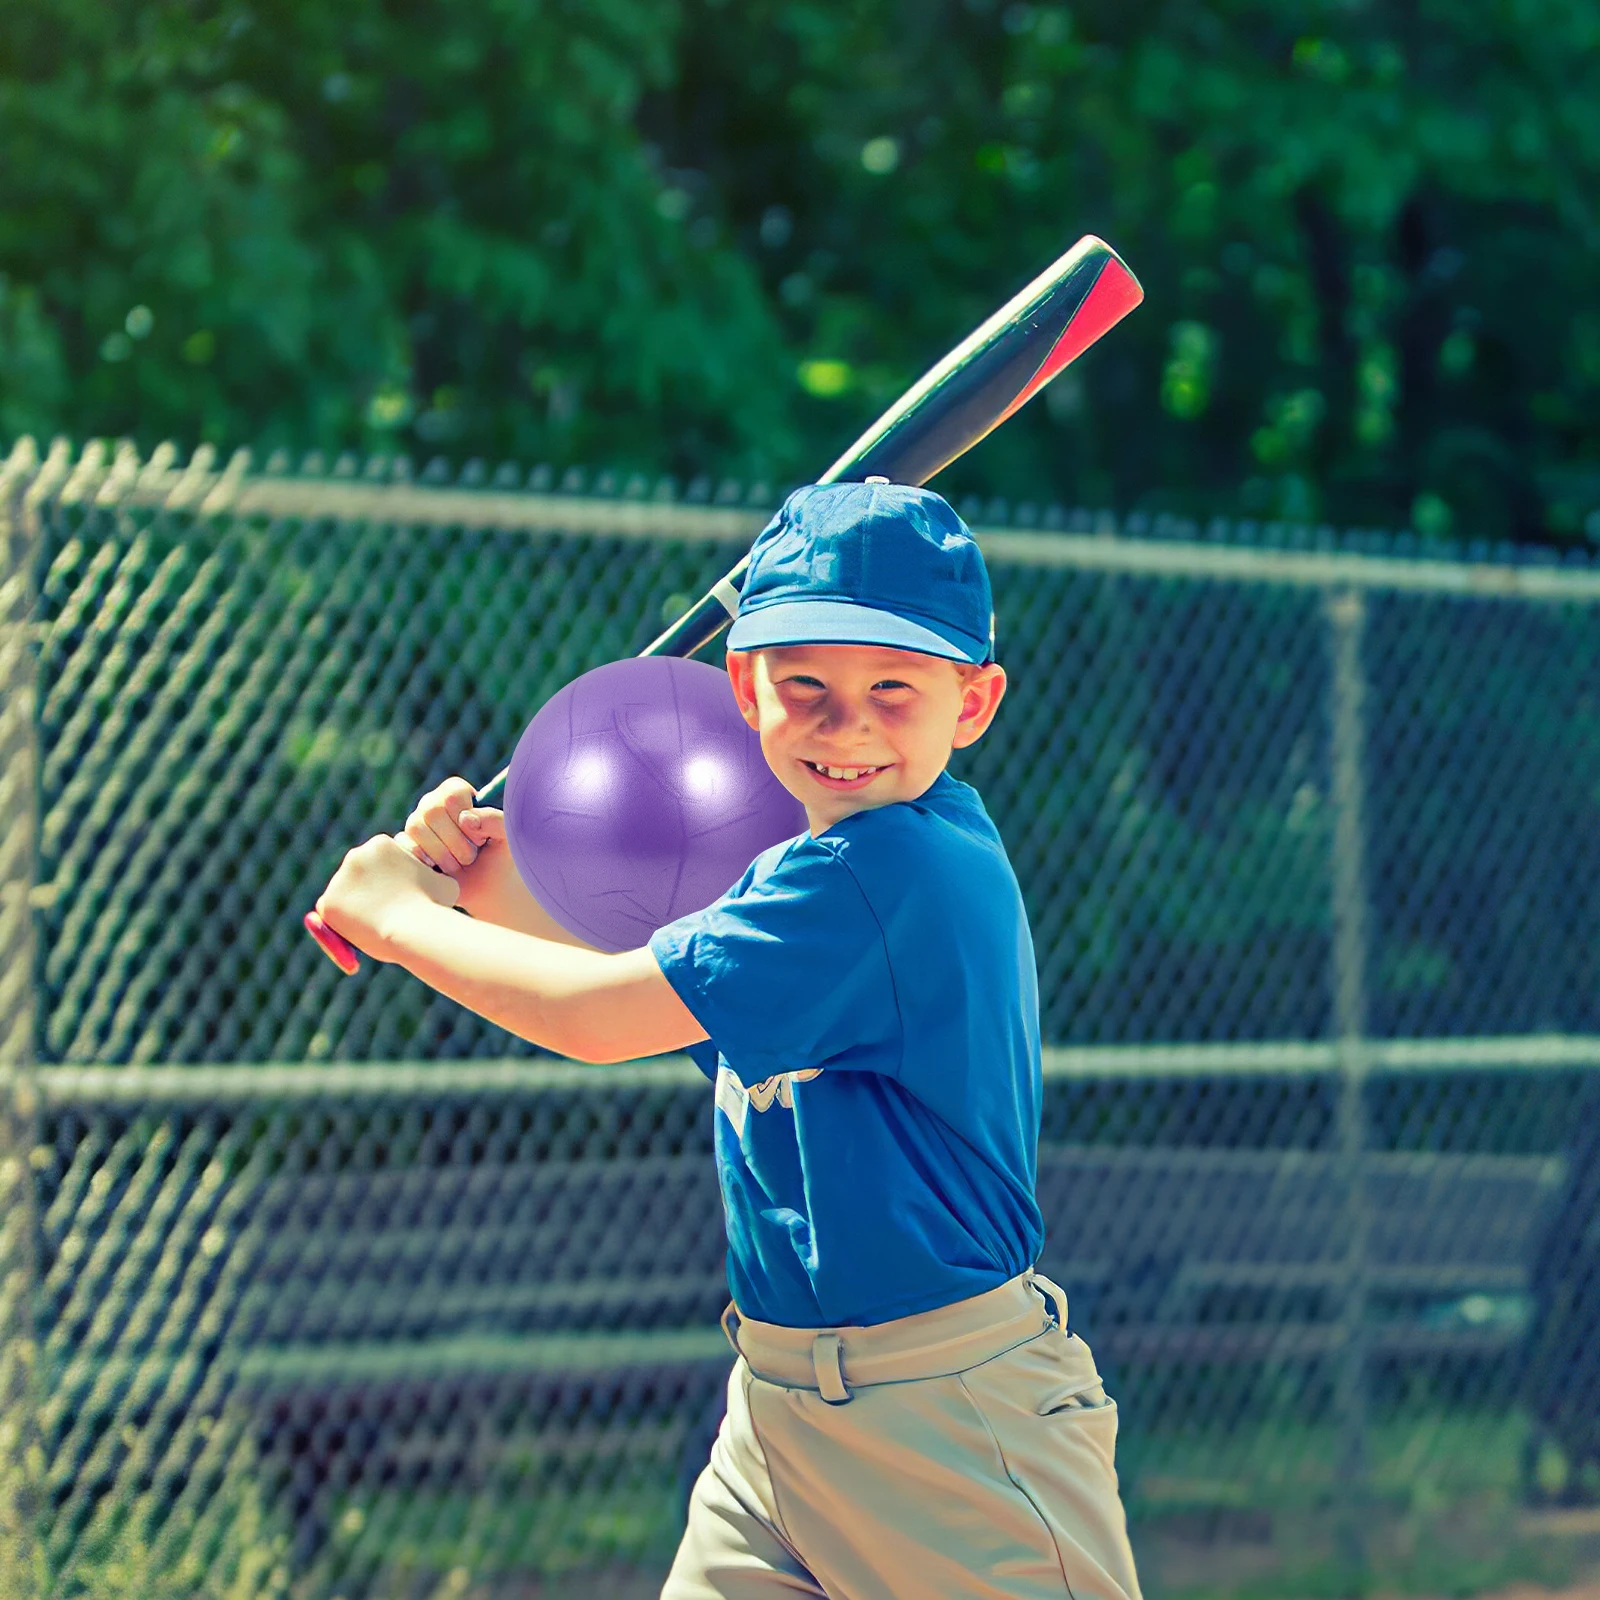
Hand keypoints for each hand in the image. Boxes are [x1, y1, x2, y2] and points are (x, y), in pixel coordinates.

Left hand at [315, 833, 459, 962]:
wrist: (415, 929)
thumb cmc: (434, 906)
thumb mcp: (442, 881)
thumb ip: (430, 875)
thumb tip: (432, 877)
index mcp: (381, 844)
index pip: (378, 861)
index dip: (387, 881)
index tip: (396, 897)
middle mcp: (355, 855)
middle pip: (357, 874)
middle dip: (365, 890)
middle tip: (381, 912)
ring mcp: (339, 879)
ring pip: (343, 894)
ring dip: (353, 906)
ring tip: (373, 926)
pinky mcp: (328, 903)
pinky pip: (330, 913)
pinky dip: (341, 924)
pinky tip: (359, 933)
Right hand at [398, 777, 517, 919]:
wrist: (485, 887)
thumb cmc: (498, 856)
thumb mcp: (507, 836)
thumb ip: (495, 821)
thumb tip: (466, 819)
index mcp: (456, 793)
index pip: (453, 794)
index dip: (469, 819)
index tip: (482, 838)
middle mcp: (432, 804)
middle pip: (433, 811)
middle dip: (457, 841)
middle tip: (471, 856)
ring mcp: (416, 825)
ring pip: (417, 828)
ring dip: (442, 854)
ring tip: (457, 866)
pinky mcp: (406, 846)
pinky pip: (404, 845)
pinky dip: (424, 861)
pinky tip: (438, 870)